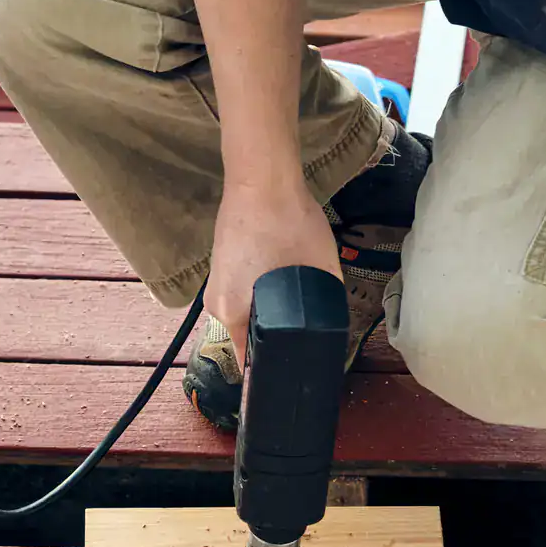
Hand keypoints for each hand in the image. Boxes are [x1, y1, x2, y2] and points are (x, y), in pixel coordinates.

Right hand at [205, 178, 341, 367]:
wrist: (262, 179)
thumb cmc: (290, 225)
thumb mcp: (322, 270)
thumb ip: (323, 305)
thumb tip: (329, 327)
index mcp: (231, 314)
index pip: (252, 361)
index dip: (277, 367)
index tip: (300, 367)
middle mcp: (216, 305)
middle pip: (249, 336)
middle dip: (276, 337)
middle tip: (307, 333)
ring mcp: (216, 283)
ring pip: (246, 313)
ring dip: (268, 312)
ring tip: (297, 304)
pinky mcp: (221, 265)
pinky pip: (242, 292)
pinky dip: (260, 292)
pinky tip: (281, 279)